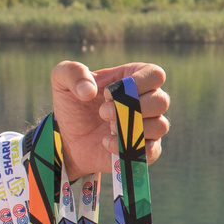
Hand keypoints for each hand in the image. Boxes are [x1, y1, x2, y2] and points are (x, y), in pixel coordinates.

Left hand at [50, 60, 170, 179]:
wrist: (68, 139)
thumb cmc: (72, 105)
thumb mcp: (62, 80)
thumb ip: (71, 72)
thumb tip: (89, 90)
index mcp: (135, 78)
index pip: (155, 75)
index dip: (135, 84)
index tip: (107, 93)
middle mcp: (148, 101)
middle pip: (161, 101)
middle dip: (131, 108)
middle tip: (102, 113)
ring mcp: (149, 126)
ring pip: (160, 126)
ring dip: (130, 128)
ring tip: (106, 128)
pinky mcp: (145, 149)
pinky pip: (151, 150)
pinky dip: (128, 148)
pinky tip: (107, 143)